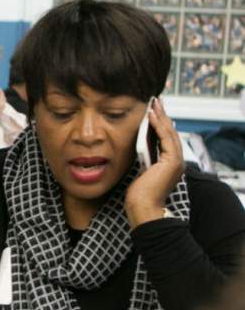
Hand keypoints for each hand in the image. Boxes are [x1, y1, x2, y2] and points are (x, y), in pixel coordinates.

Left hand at [125, 98, 183, 226]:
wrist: (143, 208)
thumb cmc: (138, 195)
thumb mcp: (139, 171)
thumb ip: (142, 159)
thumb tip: (134, 148)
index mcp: (168, 164)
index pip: (165, 139)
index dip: (159, 124)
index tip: (152, 111)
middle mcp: (176, 162)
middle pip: (170, 133)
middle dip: (162, 116)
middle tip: (156, 101)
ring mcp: (176, 161)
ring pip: (170, 133)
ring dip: (161, 117)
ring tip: (154, 104)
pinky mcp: (172, 162)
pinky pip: (166, 138)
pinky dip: (159, 126)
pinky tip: (152, 116)